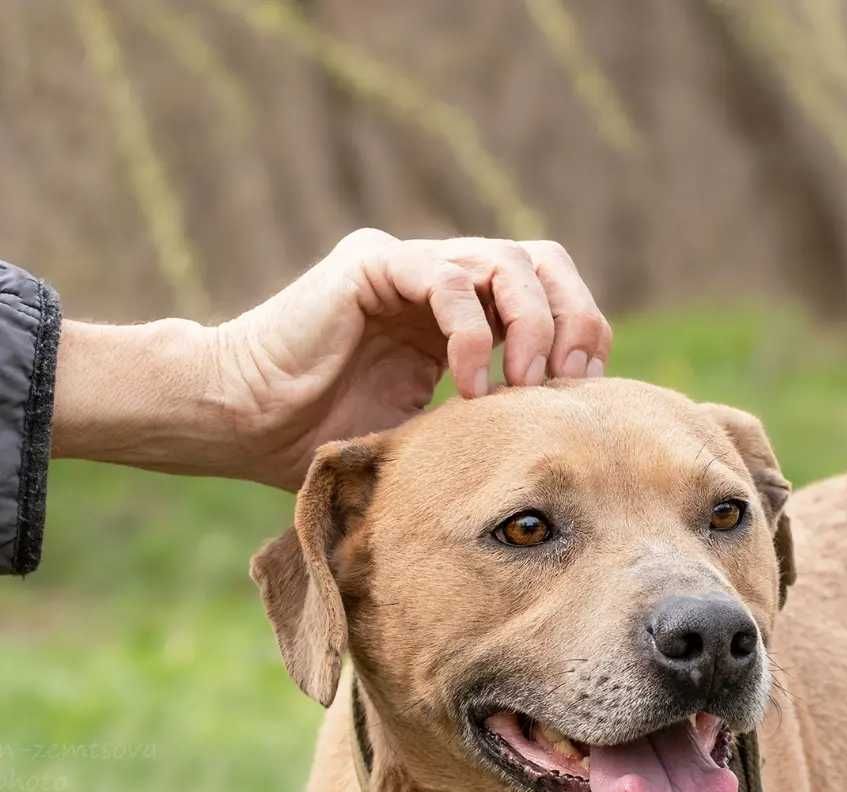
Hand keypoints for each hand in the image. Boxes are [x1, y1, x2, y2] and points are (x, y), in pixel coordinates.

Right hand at [214, 230, 612, 488]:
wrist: (244, 424)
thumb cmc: (328, 439)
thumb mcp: (430, 436)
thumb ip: (484, 424)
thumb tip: (554, 456)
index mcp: (462, 316)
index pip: (549, 297)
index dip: (580, 335)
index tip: (584, 396)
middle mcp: (442, 281)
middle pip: (543, 264)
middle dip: (574, 319)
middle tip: (571, 382)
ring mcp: (409, 267)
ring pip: (507, 261)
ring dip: (532, 325)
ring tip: (525, 386)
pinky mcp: (374, 265)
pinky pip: (449, 279)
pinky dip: (473, 332)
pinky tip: (469, 385)